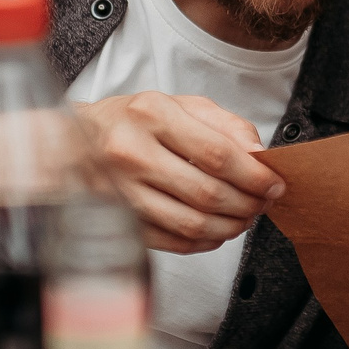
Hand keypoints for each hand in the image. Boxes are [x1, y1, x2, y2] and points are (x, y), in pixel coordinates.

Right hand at [72, 92, 284, 253]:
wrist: (73, 141)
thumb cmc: (132, 122)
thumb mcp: (179, 105)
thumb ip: (225, 126)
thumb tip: (260, 157)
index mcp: (150, 114)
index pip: (217, 154)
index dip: (254, 175)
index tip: (274, 183)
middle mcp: (131, 152)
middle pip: (207, 193)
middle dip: (247, 203)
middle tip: (263, 203)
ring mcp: (120, 191)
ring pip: (191, 223)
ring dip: (230, 226)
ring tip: (244, 217)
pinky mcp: (119, 220)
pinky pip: (173, 242)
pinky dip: (204, 241)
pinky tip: (216, 230)